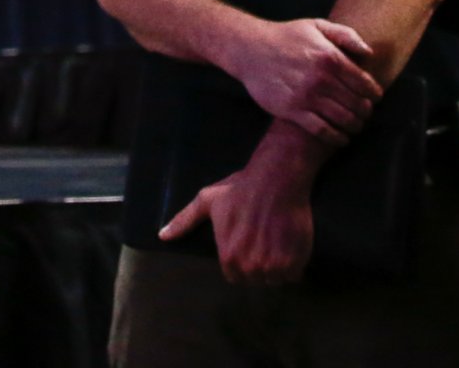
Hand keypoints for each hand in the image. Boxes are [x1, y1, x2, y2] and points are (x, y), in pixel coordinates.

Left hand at [159, 147, 313, 285]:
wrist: (277, 178)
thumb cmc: (240, 188)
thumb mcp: (207, 200)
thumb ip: (184, 221)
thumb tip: (162, 236)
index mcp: (228, 256)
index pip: (234, 276)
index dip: (240, 261)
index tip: (247, 244)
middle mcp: (250, 266)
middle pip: (255, 280)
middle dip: (259, 265)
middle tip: (263, 241)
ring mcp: (274, 266)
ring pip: (275, 279)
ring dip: (277, 267)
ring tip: (276, 243)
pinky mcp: (295, 261)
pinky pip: (294, 275)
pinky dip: (294, 264)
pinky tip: (290, 244)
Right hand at [224, 18, 380, 142]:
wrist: (250, 49)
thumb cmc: (286, 36)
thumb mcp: (316, 26)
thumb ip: (346, 35)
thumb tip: (369, 53)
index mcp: (330, 57)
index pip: (364, 83)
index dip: (374, 93)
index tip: (375, 98)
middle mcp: (321, 78)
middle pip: (357, 103)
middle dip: (366, 111)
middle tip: (366, 114)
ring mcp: (307, 96)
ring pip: (343, 119)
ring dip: (355, 126)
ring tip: (356, 126)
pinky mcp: (292, 111)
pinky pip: (322, 130)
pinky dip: (336, 138)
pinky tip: (341, 138)